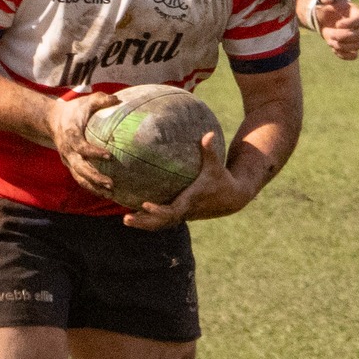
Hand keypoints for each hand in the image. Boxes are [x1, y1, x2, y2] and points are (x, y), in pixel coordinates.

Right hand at [45, 93, 117, 195]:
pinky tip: (106, 193)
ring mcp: (68, 160)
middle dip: (95, 177)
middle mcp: (68, 151)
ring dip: (94, 187)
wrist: (52, 120)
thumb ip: (101, 100)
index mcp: (71, 136)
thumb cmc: (73, 110)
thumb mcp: (86, 101)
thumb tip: (117, 100)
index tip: (109, 156)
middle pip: (80, 168)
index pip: (81, 147)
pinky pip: (80, 179)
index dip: (94, 153)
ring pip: (79, 178)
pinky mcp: (71, 165)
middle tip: (111, 183)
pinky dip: (91, 187)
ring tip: (110, 193)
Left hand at [124, 132, 252, 228]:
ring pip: (161, 224)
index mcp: (191, 200)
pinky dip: (150, 220)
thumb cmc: (222, 179)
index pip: (173, 210)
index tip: (145, 205)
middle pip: (162, 222)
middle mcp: (185, 211)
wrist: (232, 198)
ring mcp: (183, 215)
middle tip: (125, 218)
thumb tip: (209, 133)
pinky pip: (163, 221)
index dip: (159, 210)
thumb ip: (210, 151)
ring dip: (144, 224)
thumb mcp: (216, 166)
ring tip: (125, 219)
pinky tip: (136, 216)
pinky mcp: (182, 215)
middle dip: (144, 222)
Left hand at [305, 0, 358, 60]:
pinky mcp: (350, 46)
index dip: (350, 24)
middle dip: (343, 37)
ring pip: (356, 46)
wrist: (322, 17)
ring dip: (342, 46)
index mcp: (356, 12)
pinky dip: (344, 55)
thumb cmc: (325, 4)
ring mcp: (356, 37)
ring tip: (329, 41)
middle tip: (329, 34)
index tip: (337, 24)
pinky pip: (353, 55)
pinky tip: (333, 48)